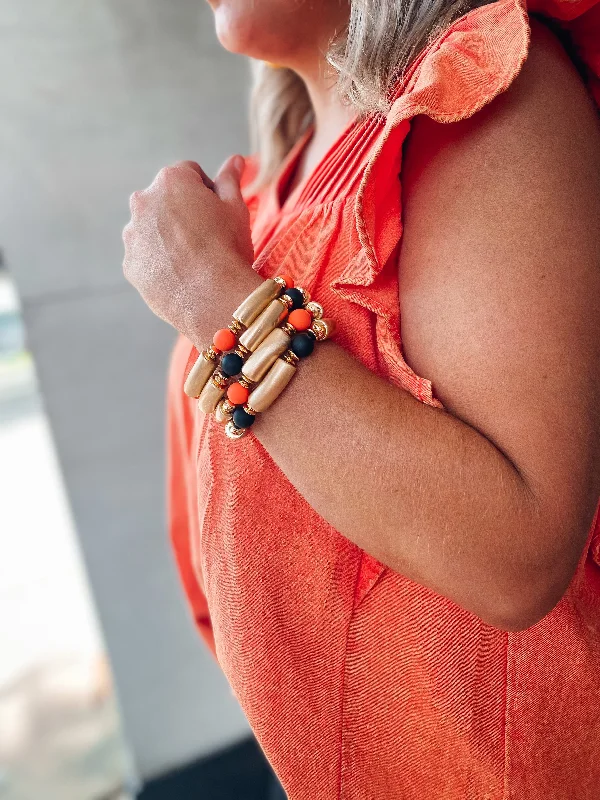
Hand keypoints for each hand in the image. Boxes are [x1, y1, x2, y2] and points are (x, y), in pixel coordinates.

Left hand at [122, 155, 253, 343]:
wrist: (213, 297)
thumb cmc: (228, 248)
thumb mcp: (236, 208)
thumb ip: (231, 180)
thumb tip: (235, 160)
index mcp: (171, 180)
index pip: (190, 174)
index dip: (208, 193)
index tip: (218, 214)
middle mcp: (143, 201)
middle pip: (165, 200)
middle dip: (181, 212)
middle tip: (206, 238)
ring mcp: (132, 234)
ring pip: (151, 229)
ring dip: (167, 237)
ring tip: (193, 261)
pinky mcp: (130, 264)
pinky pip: (145, 257)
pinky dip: (159, 263)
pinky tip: (181, 276)